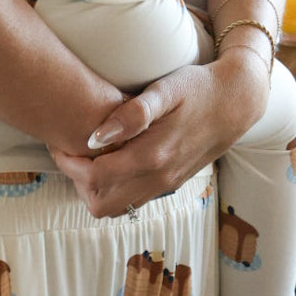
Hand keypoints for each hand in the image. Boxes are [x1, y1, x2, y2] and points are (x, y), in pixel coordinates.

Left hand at [49, 53, 266, 217]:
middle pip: (101, 204)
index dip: (69, 162)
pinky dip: (112, 187)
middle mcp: (159, 178)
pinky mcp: (170, 183)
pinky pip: (132, 199)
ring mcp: (165, 184)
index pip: (95, 178)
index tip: (59, 140)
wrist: (236, 102)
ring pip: (116, 207)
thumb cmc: (197, 88)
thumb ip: (132, 114)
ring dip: (94, 188)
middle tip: (68, 150)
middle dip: (77, 182)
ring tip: (85, 154)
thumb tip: (96, 135)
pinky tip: (108, 158)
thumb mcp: (165, 91)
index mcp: (153, 156)